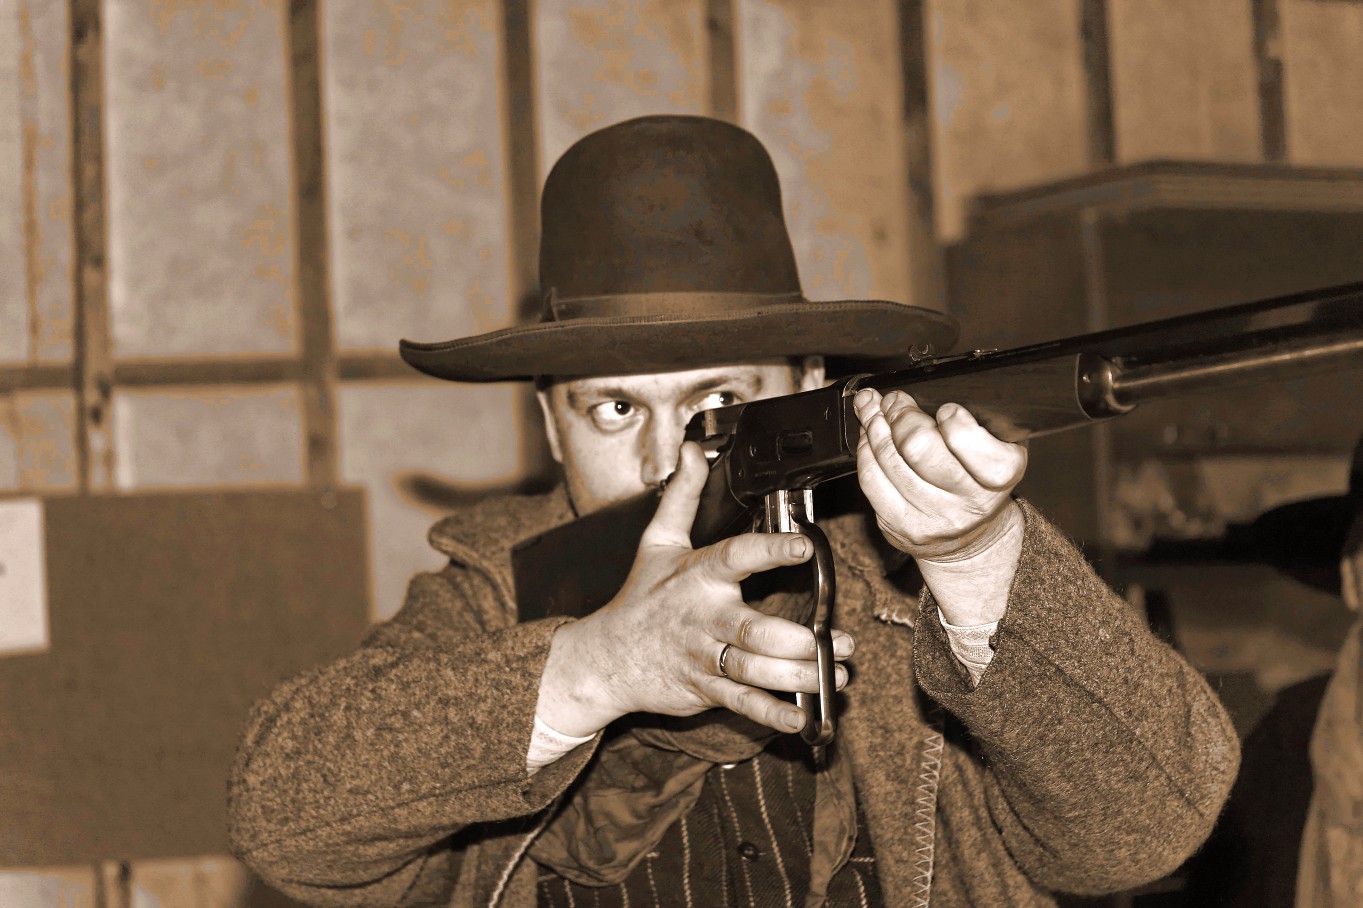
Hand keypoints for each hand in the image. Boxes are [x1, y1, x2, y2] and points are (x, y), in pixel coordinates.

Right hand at [536, 442, 853, 737]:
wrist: (606, 658)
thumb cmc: (641, 599)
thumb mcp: (658, 542)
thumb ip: (684, 497)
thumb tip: (695, 451)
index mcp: (697, 576)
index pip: (736, 557)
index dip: (770, 550)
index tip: (803, 544)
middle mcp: (702, 617)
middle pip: (750, 630)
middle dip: (793, 640)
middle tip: (832, 640)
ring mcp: (702, 656)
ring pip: (752, 670)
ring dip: (796, 676)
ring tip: (834, 671)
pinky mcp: (703, 689)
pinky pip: (742, 703)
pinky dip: (773, 712)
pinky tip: (803, 715)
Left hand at [853, 388, 1025, 562]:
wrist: (970, 539)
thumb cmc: (980, 483)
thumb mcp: (998, 448)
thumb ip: (976, 422)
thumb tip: (925, 390)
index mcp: (1000, 475)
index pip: (965, 438)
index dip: (949, 417)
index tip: (944, 409)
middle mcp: (969, 502)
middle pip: (918, 446)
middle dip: (900, 413)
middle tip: (896, 401)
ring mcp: (932, 518)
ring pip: (888, 459)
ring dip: (874, 424)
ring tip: (873, 408)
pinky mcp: (900, 526)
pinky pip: (870, 479)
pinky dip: (864, 449)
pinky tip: (868, 436)